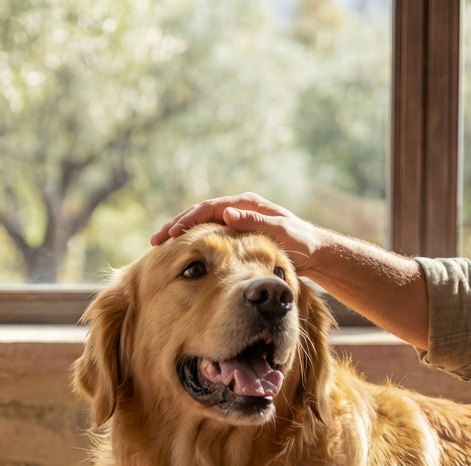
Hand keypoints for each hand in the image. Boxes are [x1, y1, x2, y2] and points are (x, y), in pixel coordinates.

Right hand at [150, 193, 323, 273]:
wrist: (315, 252)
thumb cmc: (301, 242)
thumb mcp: (281, 231)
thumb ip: (255, 221)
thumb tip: (226, 212)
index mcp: (246, 204)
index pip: (208, 208)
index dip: (187, 220)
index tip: (171, 233)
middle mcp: (238, 209)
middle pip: (199, 214)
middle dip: (176, 226)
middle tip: (155, 240)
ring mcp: (236, 222)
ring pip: (202, 226)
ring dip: (181, 235)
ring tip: (161, 247)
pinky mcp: (237, 236)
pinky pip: (210, 237)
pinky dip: (194, 244)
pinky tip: (183, 256)